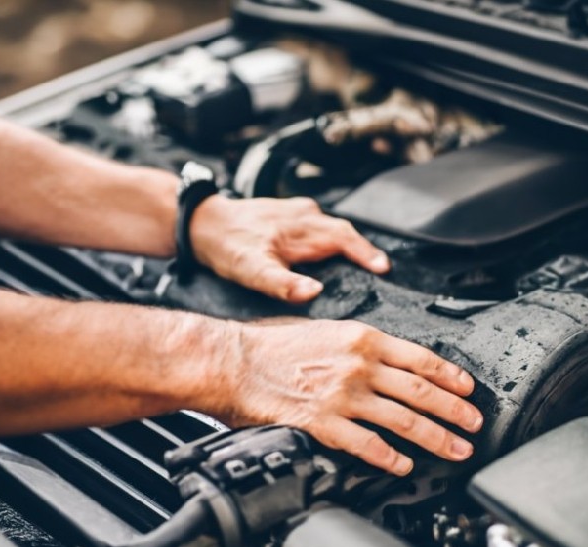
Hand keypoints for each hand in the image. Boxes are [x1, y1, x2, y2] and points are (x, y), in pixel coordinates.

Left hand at [189, 195, 388, 301]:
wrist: (203, 223)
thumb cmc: (226, 247)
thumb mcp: (250, 270)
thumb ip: (282, 283)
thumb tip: (314, 292)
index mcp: (302, 227)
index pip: (345, 238)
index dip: (367, 253)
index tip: (384, 269)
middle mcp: (306, 215)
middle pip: (345, 233)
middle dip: (364, 252)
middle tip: (380, 273)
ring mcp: (299, 212)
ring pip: (334, 229)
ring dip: (350, 246)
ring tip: (363, 268)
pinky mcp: (292, 216)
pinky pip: (322, 229)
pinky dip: (333, 242)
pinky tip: (331, 258)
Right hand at [209, 319, 481, 474]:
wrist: (232, 362)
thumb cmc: (271, 345)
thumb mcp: (325, 329)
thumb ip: (359, 345)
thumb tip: (387, 360)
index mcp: (362, 338)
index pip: (420, 358)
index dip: (450, 377)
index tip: (468, 389)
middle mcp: (359, 365)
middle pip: (420, 391)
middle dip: (454, 411)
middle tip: (474, 425)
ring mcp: (342, 395)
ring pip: (402, 419)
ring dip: (435, 438)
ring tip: (455, 450)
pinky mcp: (323, 423)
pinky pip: (366, 445)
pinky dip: (390, 458)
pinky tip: (404, 466)